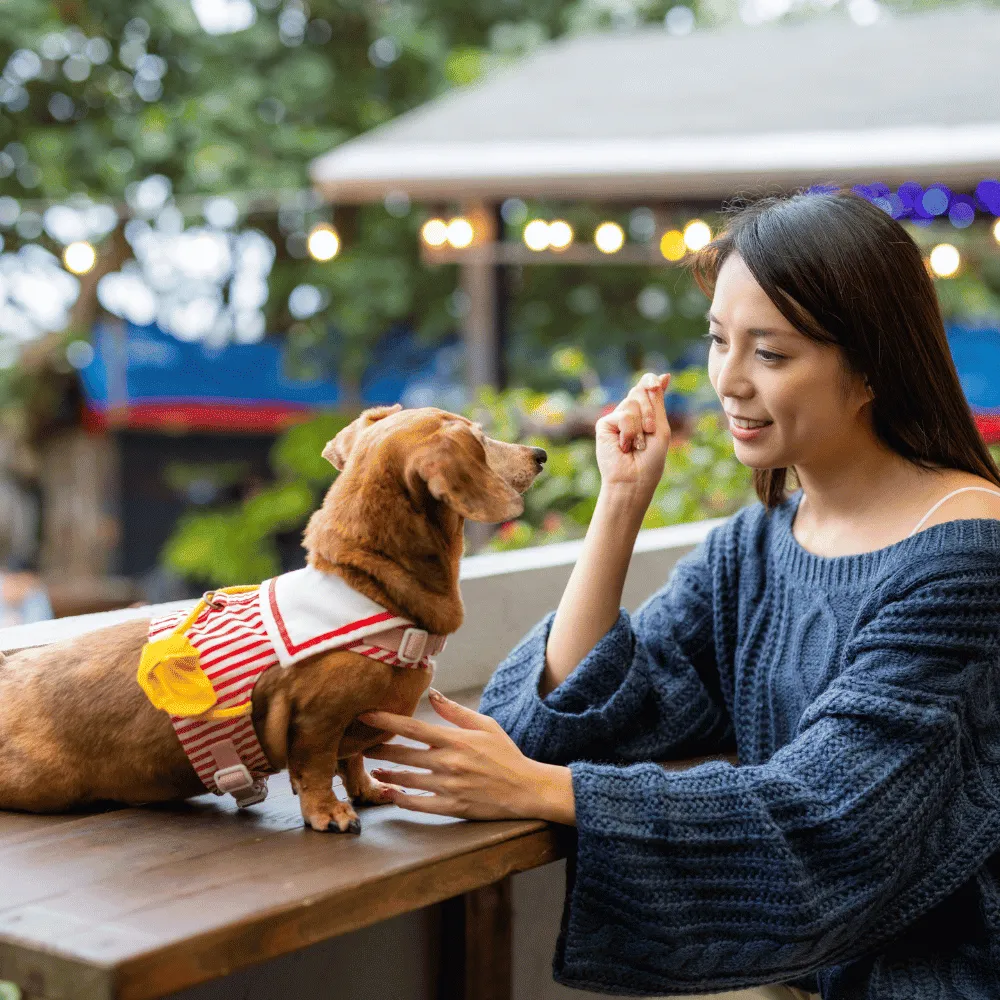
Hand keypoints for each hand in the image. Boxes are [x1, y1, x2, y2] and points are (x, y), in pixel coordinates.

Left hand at [357, 690, 574, 824]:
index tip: (365, 715)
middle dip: (378, 750)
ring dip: (385, 776)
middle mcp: (449, 763)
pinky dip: (401, 799)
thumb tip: (432, 695)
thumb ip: (456, 712)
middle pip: (403, 756)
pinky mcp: (452, 807)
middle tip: (358, 746)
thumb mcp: (485, 726)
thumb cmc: (506, 754)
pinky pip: (419, 804)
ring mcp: (449, 787)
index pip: (412, 728)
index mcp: (455, 740)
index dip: (386, 722)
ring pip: (407, 781)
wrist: (526, 789)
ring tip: (371, 771)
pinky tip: (388, 795)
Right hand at [596, 372, 671, 501]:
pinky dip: (629, 431)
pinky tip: (624, 446)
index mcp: (645, 412)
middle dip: (650, 412)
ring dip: (640, 425)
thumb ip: (658, 402)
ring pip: (632, 402)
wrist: (635, 479)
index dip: (652, 382)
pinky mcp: (604, 424)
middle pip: (640, 391)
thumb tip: (665, 375)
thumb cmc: (651, 459)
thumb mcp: (660, 427)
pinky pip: (623, 415)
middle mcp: (629, 413)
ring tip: (637, 444)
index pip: (647, 386)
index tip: (659, 383)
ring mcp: (616, 418)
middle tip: (649, 432)